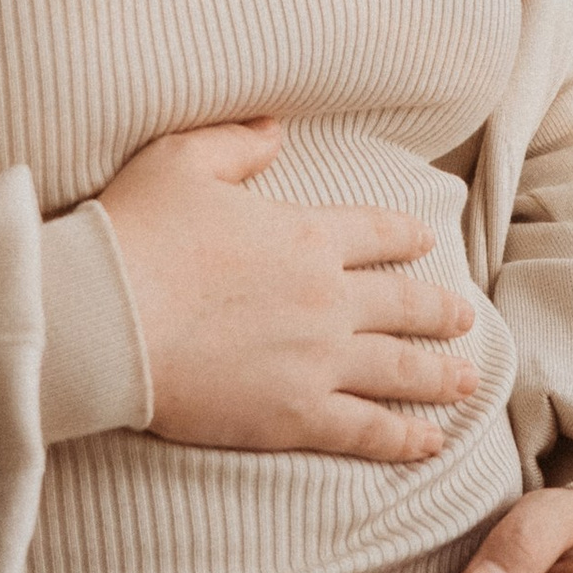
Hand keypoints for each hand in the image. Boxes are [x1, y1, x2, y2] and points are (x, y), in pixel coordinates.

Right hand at [97, 116, 478, 462]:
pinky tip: (430, 442)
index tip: (427, 241)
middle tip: (464, 318)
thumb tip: (275, 130)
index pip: (376, 232)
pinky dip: (405, 437)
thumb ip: (235, 144)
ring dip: (439, 374)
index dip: (405, 236)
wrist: (106, 316)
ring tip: (466, 379)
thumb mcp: (181, 161)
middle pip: (403, 304)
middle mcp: (326, 296)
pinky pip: (368, 429)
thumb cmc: (136, 233)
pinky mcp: (295, 415)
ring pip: (400, 369)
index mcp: (305, 234)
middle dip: (439, 311)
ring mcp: (317, 359)